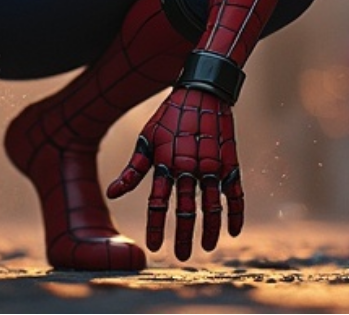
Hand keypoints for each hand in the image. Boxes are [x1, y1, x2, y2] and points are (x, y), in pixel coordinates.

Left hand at [107, 86, 242, 260]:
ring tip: (207, 248)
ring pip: (212, 208)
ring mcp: (213, 167)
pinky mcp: (230, 163)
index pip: (158, 203)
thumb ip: (133, 170)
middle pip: (185, 211)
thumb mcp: (147, 139)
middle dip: (182, 237)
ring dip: (209, 231)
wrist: (203, 91)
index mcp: (166, 163)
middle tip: (180, 256)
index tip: (154, 247)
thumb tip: (112, 193)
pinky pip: (236, 194)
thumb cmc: (169, 116)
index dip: (155, 227)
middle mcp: (189, 169)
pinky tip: (233, 231)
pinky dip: (235, 214)